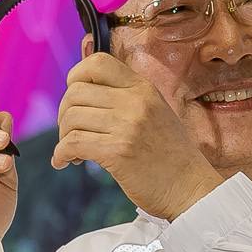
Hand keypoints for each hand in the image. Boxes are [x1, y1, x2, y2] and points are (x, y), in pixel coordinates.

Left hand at [51, 54, 224, 221]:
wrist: (191, 188)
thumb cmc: (170, 156)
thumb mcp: (155, 113)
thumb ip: (126, 98)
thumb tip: (82, 87)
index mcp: (144, 89)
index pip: (97, 63)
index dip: (76, 76)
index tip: (74, 97)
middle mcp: (136, 101)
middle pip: (76, 92)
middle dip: (64, 114)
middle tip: (70, 132)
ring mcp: (128, 126)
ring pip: (71, 118)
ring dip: (63, 137)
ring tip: (74, 151)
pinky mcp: (118, 152)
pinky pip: (72, 144)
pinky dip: (61, 154)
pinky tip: (65, 162)